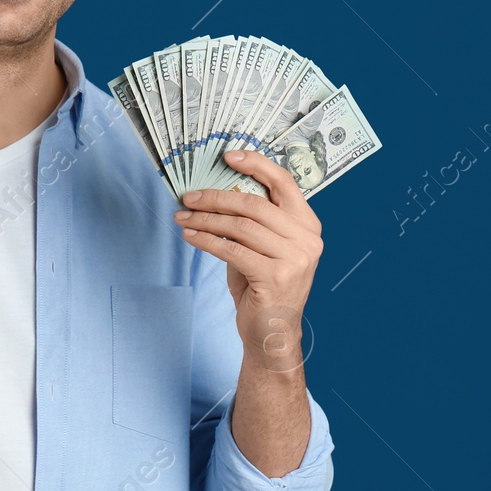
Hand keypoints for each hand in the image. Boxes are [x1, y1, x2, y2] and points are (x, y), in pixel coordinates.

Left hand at [173, 149, 323, 367]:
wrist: (273, 334)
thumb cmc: (264, 286)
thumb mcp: (263, 247)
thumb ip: (253, 220)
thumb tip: (218, 190)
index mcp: (308, 224)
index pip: (284, 182)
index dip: (256, 164)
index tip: (228, 156)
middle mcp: (306, 239)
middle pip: (254, 204)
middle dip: (216, 197)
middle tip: (189, 196)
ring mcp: (294, 258)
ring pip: (240, 226)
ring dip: (205, 219)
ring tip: (183, 217)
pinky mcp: (275, 277)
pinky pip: (232, 250)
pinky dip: (207, 240)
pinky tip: (191, 236)